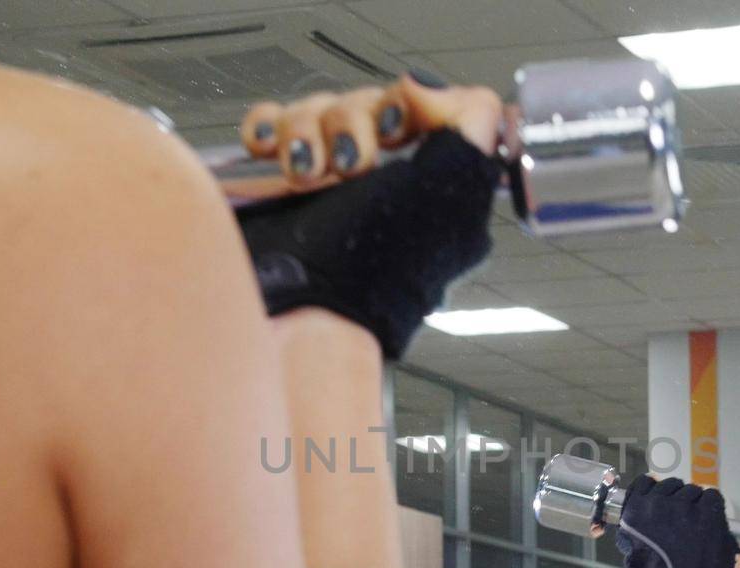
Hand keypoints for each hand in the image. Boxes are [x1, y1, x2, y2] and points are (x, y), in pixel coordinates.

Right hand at [233, 75, 502, 359]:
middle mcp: (379, 181)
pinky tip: (270, 151)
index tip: (397, 131)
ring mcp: (326, 179)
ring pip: (318, 107)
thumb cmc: (369, 274)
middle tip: (348, 167)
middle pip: (367, 103)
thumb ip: (470, 124)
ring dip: (308, 131)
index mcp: (430, 184)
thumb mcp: (451, 195)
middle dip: (352, 125)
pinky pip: (272, 122)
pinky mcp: (275, 179)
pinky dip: (269, 127)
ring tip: (304, 175)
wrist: (295, 311)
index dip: (409, 107)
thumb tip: (430, 85)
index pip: (426, 107)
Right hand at [613, 476, 739, 567]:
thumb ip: (634, 528)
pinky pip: (712, 495)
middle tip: (682, 520)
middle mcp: (657, 502)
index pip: (647, 481)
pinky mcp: (707, 511)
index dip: (657, 489)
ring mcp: (683, 505)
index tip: (662, 500)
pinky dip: (712, 505)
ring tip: (697, 525)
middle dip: (677, 499)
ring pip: (692, 490)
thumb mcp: (632, 551)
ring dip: (695, 502)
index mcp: (636, 510)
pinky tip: (709, 522)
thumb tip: (640, 509)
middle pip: (672, 485)